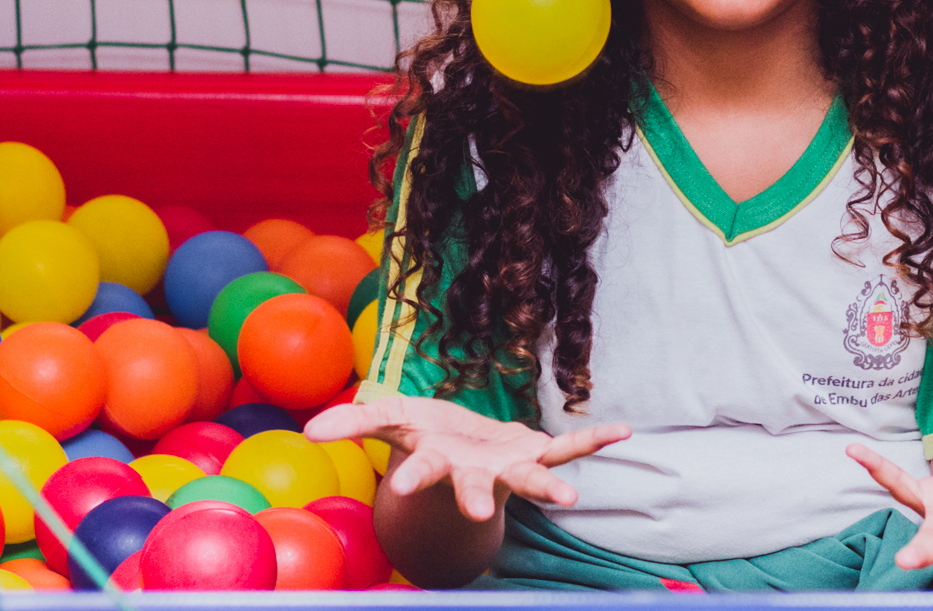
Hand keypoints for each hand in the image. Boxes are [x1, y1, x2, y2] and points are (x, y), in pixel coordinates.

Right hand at [306, 396, 628, 522]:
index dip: (409, 479)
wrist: (463, 449)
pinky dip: (594, 440)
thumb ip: (353, 422)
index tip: (396, 486)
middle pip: (473, 488)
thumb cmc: (424, 436)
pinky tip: (624, 431)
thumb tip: (309, 431)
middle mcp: (474, 473)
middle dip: (474, 500)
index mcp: (437, 463)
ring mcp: (509, 467)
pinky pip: (569, 446)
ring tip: (570, 500)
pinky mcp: (536, 452)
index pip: (420, 473)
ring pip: (529, 478)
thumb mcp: (389, 420)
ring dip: (548, 487)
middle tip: (477, 513)